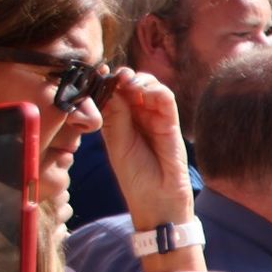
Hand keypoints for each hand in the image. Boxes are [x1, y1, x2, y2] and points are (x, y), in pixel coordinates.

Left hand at [100, 68, 195, 229]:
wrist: (157, 200)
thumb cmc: (135, 176)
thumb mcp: (117, 143)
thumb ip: (115, 115)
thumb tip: (108, 86)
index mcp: (119, 121)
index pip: (114, 93)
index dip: (108, 81)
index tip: (99, 72)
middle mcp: (138, 117)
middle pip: (133, 86)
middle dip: (124, 76)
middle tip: (115, 74)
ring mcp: (156, 119)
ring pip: (151, 88)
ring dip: (140, 80)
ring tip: (129, 82)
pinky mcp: (171, 124)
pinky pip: (167, 101)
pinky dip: (157, 90)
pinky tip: (144, 90)